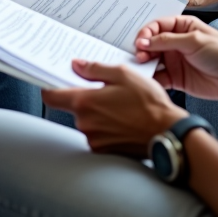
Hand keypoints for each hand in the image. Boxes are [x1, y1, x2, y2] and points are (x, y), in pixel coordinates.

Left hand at [42, 60, 184, 155]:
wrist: (168, 133)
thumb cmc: (149, 105)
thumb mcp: (123, 74)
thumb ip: (95, 69)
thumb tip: (77, 65)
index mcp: (85, 102)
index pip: (52, 96)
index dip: (49, 87)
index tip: (52, 82)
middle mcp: (85, 123)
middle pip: (74, 107)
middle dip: (86, 98)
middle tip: (107, 92)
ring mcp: (94, 139)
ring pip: (87, 121)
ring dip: (98, 114)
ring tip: (122, 107)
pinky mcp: (104, 151)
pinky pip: (98, 134)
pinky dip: (107, 127)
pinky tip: (124, 121)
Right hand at [133, 15, 217, 99]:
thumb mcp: (193, 40)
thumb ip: (167, 40)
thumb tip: (144, 42)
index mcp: (181, 27)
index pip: (156, 26)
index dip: (146, 33)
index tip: (140, 42)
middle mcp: (175, 43)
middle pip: (151, 44)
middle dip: (142, 49)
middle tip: (138, 56)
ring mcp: (175, 61)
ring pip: (152, 61)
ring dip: (144, 63)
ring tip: (140, 68)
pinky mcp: (176, 79)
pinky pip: (159, 78)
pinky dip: (151, 79)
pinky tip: (147, 80)